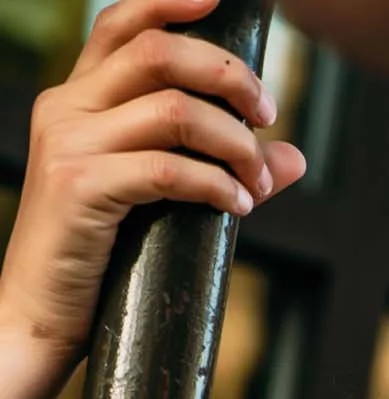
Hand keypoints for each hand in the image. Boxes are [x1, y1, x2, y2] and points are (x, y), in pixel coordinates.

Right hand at [0, 0, 305, 398]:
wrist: (36, 319)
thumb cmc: (97, 265)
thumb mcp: (154, 203)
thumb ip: (217, 168)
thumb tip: (294, 158)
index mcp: (75, 99)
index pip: (121, 24)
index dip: (170, 2)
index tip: (219, 2)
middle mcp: (67, 109)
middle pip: (157, 52)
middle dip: (227, 75)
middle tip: (267, 112)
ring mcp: (70, 146)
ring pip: (172, 108)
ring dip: (233, 139)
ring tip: (258, 177)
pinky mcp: (81, 189)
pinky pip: (167, 169)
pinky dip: (216, 183)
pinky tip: (239, 205)